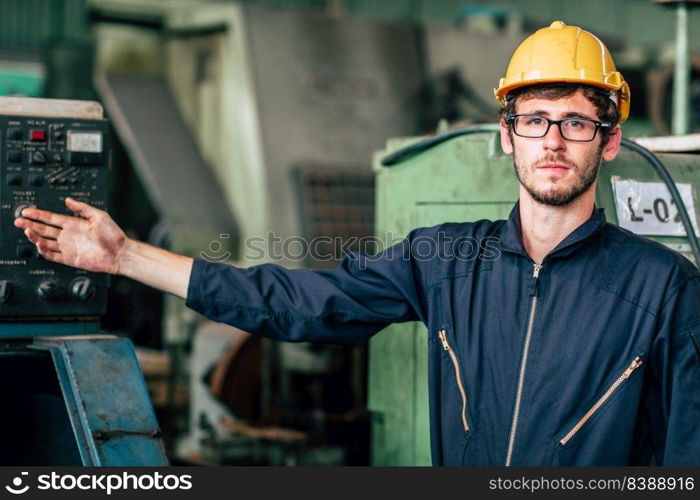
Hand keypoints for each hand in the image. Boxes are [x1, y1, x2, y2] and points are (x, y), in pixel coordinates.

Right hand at [14, 197, 128, 274]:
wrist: (120, 253)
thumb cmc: (113, 235)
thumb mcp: (99, 216)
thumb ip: (82, 208)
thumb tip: (67, 199)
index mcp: (73, 224)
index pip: (51, 218)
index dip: (38, 214)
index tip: (27, 211)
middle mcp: (68, 235)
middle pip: (44, 229)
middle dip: (30, 224)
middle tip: (18, 221)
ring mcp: (68, 247)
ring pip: (45, 242)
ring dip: (34, 236)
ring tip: (27, 231)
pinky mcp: (70, 259)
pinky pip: (52, 255)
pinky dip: (43, 250)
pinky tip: (38, 244)